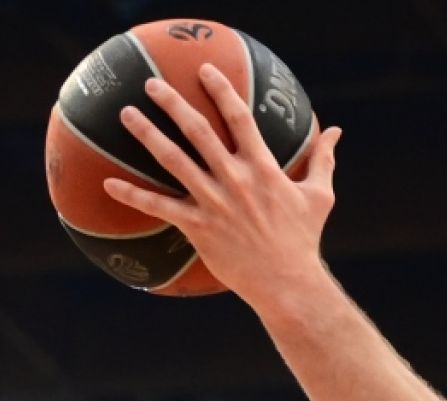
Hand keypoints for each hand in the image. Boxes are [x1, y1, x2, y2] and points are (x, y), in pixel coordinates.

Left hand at [103, 65, 343, 308]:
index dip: (220, 90)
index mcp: (261, 166)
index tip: (204, 72)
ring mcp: (213, 202)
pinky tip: (109, 183)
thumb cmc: (303, 239)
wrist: (287, 282)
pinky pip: (159, 207)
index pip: (238, 117)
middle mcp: (234, 178)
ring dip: (147, 135)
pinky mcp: (197, 227)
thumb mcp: (319, 195)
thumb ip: (324, 159)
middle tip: (151, 84)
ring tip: (127, 115)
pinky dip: (133, 195)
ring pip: (173, 160)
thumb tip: (337, 131)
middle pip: (197, 130)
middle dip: (171, 102)